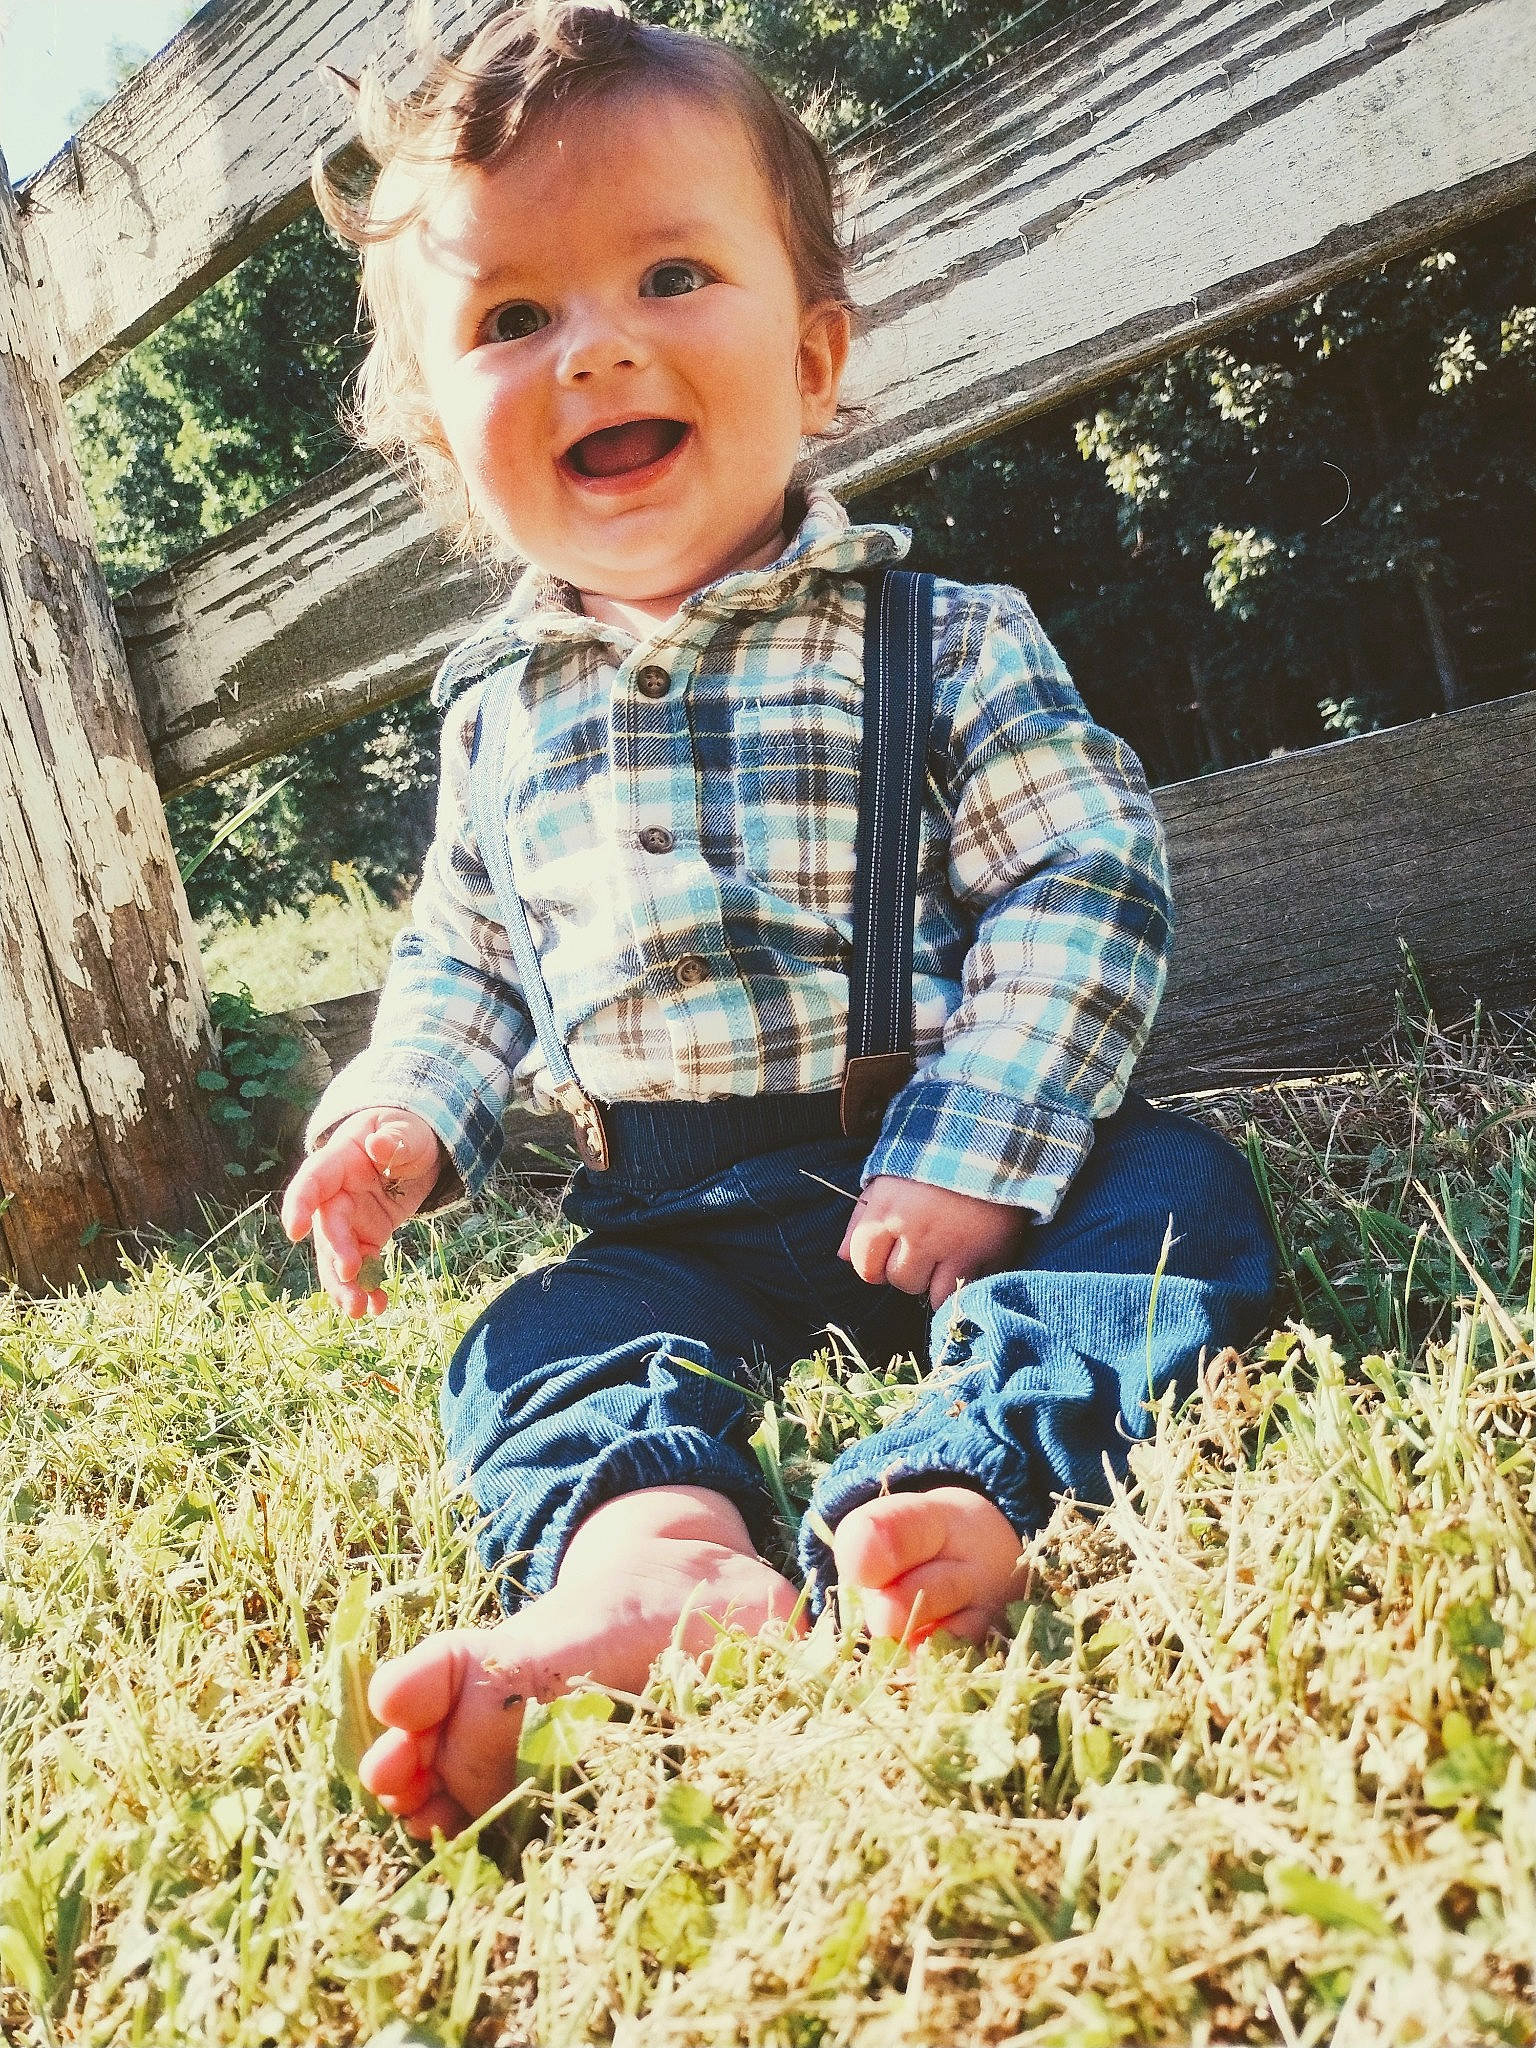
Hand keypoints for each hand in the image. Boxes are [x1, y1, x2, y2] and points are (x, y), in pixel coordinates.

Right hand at [281, 1108, 443, 1316]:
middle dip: (335, 1253)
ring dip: (344, 1285)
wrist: (413, 1148)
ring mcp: (349, 1219)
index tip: (295, 1232)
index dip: (299, 1205)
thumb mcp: (409, 1131)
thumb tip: (379, 1146)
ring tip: (357, 1311)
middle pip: (327, 1227)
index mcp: (338, 1162)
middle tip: (349, 1274)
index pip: (312, 1182)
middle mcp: (336, 1195)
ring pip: (337, 1256)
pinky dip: (368, 1287)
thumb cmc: (405, 1131)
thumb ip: (395, 1139)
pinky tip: (378, 1306)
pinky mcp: (367, 1237)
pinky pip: (363, 1265)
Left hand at [839, 1174, 1022, 1306]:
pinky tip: (970, 1261)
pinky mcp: (988, 1255)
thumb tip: (843, 1257)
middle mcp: (917, 1232)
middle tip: (926, 1248)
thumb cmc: (936, 1158)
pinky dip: (968, 1283)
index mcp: (888, 1209)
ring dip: (938, 1282)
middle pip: (900, 1281)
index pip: (863, 1263)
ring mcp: (954, 1247)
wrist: (994, 1140)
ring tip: (949, 1256)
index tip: (890, 1253)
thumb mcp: (890, 1177)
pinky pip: (968, 1290)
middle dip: (909, 1271)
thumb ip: (863, 1217)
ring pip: (933, 1295)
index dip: (874, 1264)